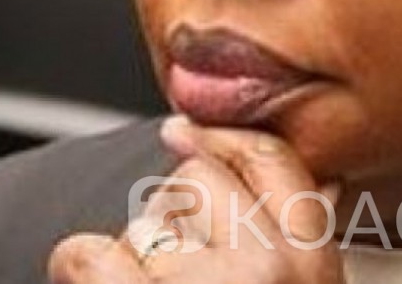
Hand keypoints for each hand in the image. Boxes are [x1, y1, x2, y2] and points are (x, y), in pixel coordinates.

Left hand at [49, 116, 344, 282]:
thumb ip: (304, 241)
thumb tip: (323, 187)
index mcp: (313, 268)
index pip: (275, 162)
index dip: (226, 139)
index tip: (188, 132)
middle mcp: (266, 270)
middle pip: (197, 179)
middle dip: (171, 214)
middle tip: (169, 271)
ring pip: (141, 219)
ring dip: (130, 258)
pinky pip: (85, 253)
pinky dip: (78, 270)